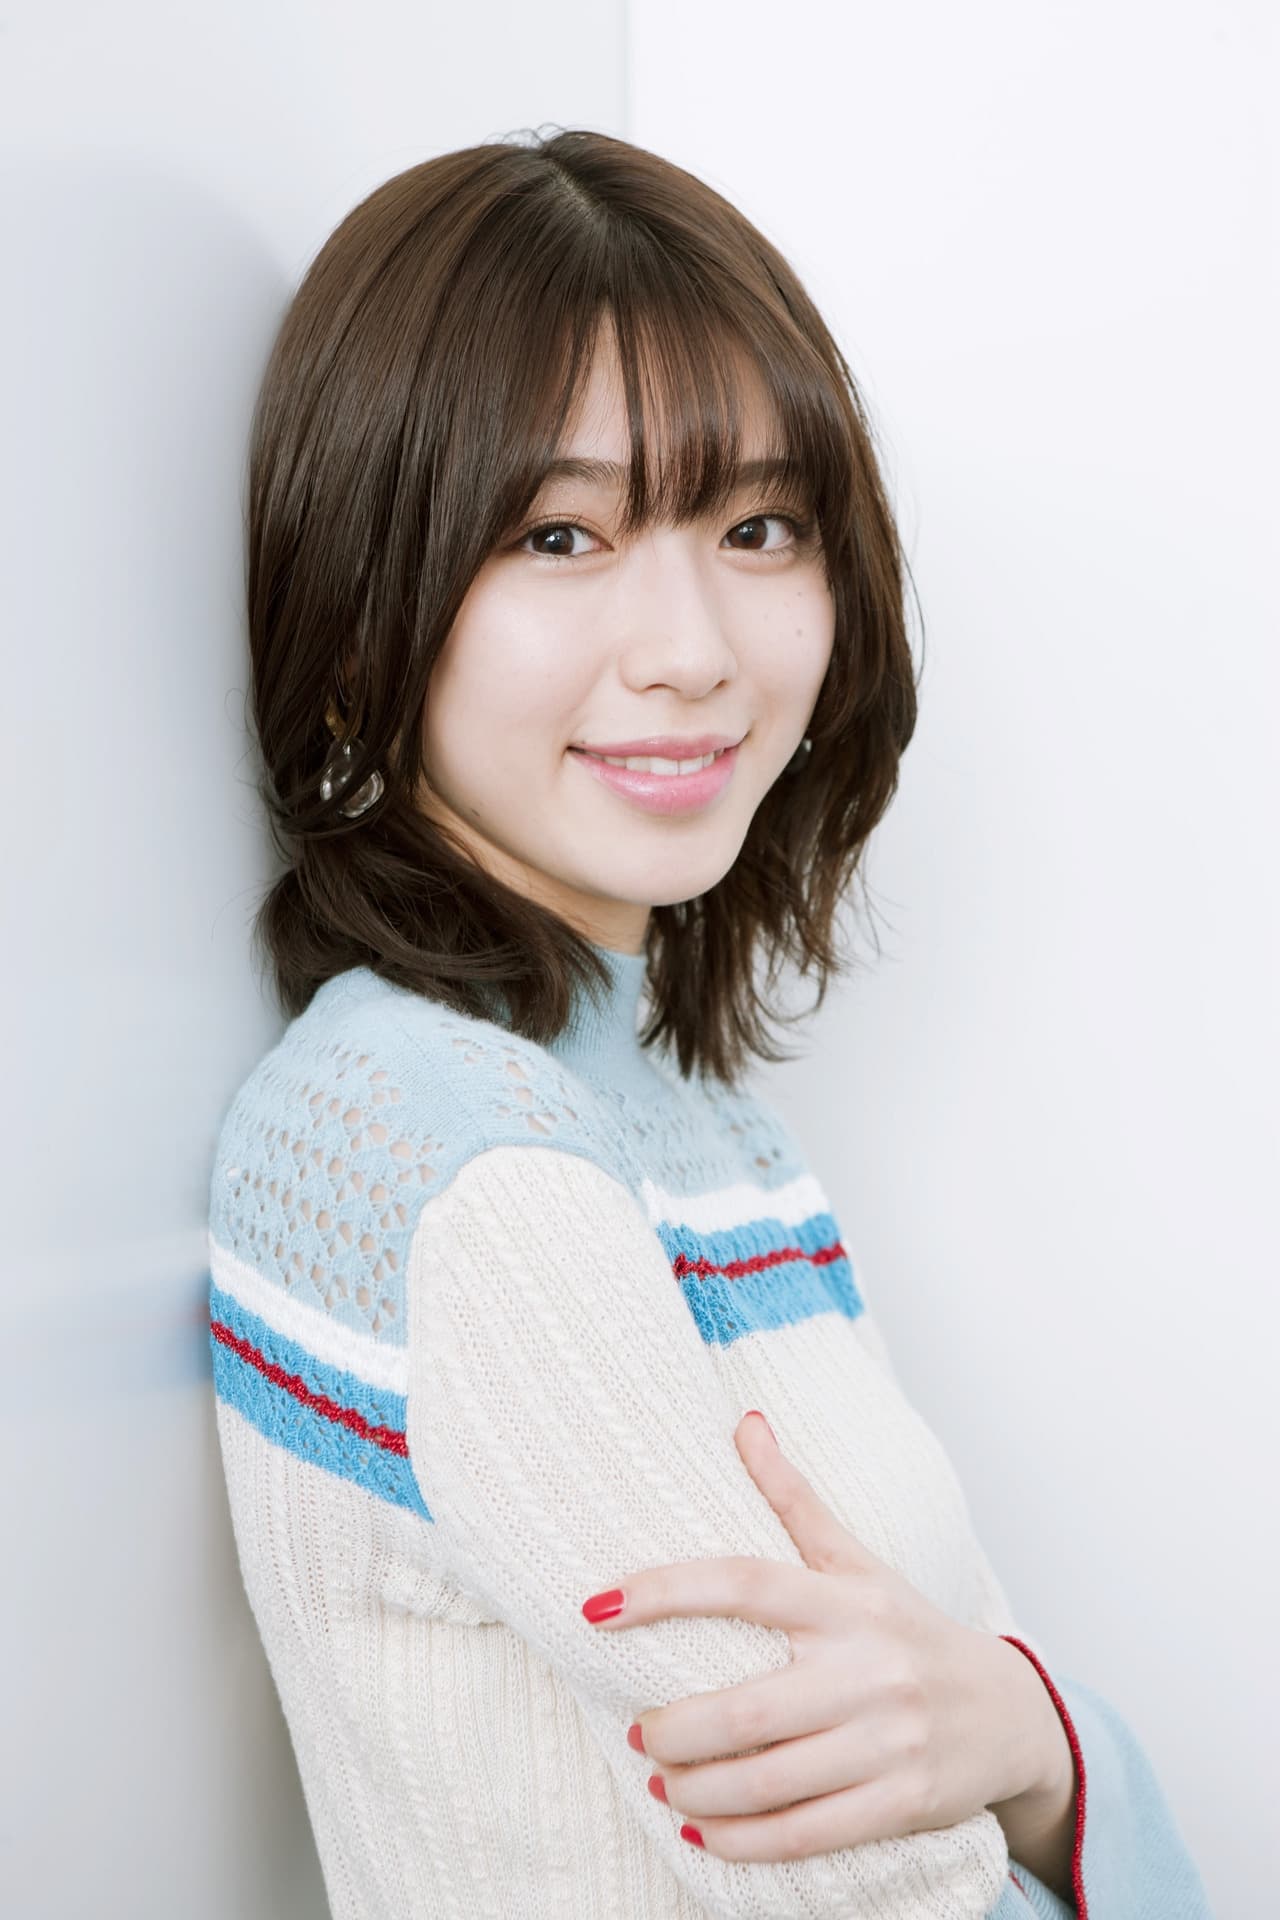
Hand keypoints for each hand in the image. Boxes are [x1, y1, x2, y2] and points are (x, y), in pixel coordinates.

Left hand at [582, 1410, 1072, 1862]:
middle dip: (673, 1730)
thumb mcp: (858, 1561)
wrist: (1011, 1714)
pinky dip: (745, 1841)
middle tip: (639, 1731)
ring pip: (768, 1779)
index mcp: (847, 1600)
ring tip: (663, 1784)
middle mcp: (868, 1667)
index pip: (744, 1582)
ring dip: (696, 1791)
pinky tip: (706, 1833)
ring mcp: (889, 1740)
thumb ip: (795, 1499)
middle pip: (745, 1707)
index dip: (665, 1590)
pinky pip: (807, 1835)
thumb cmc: (911, 1631)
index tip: (597, 1605)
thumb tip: (744, 1421)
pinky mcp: (903, 1804)